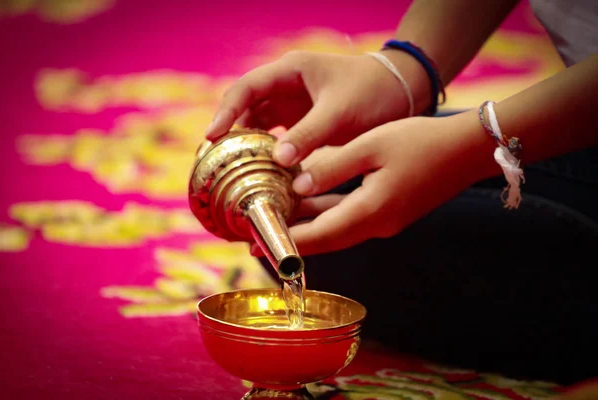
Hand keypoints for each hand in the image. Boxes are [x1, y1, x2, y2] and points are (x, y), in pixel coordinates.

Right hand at [206, 50, 428, 166]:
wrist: (402, 93)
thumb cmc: (372, 92)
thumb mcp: (340, 113)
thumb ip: (309, 134)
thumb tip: (277, 159)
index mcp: (290, 71)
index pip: (246, 88)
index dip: (226, 112)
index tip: (212, 137)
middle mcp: (285, 86)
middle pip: (246, 108)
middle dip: (231, 132)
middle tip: (217, 162)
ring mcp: (292, 105)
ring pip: (259, 126)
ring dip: (249, 146)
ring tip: (236, 172)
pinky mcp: (302, 123)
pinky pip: (276, 138)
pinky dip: (268, 154)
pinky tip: (264, 173)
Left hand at [252, 111, 494, 256]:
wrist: (467, 149)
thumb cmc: (420, 142)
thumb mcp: (370, 146)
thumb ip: (331, 168)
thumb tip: (297, 186)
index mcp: (370, 212)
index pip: (318, 237)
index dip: (286, 242)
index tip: (256, 243)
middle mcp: (376, 225)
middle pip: (325, 240)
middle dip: (291, 239)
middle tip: (258, 235)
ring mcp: (384, 221)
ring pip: (336, 230)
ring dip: (307, 228)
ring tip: (276, 218)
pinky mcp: (389, 212)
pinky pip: (349, 219)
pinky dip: (326, 215)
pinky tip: (308, 201)